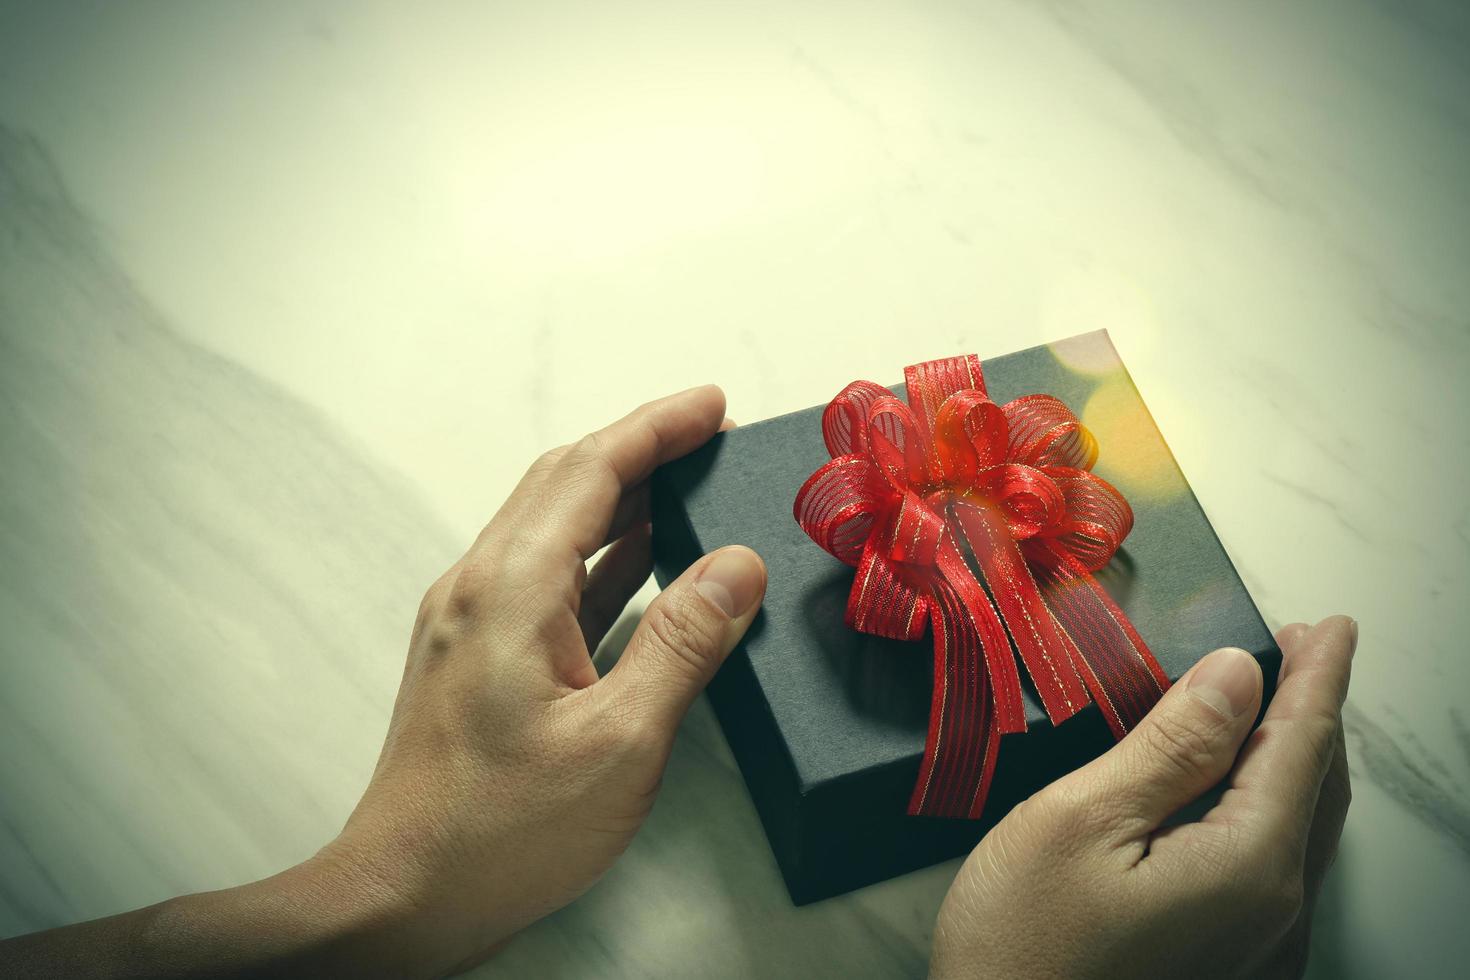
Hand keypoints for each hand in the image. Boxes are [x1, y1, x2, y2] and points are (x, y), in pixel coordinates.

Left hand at [316, 384, 764, 974]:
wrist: (404, 894)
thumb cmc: (499, 831)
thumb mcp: (620, 740)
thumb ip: (683, 642)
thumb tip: (736, 565)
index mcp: (512, 590)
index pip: (592, 471)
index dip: (657, 427)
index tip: (711, 404)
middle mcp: (480, 588)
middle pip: (564, 482)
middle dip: (639, 446)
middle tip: (707, 431)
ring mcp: (471, 620)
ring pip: (551, 524)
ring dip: (619, 494)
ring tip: (687, 483)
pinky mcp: (476, 654)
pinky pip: (545, 574)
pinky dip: (599, 551)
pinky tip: (640, 561)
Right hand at [929, 616, 1354, 979]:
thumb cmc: (1020, 949)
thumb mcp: (1080, 821)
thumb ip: (1169, 746)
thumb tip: (1235, 675)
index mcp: (1247, 866)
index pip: (1302, 744)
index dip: (1320, 675)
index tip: (1336, 626)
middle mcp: (1273, 915)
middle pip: (1316, 787)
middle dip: (1313, 710)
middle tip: (1299, 649)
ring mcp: (1257, 951)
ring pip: (1301, 831)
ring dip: (1294, 759)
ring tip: (1270, 708)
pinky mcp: (1229, 969)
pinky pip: (1276, 870)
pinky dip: (1271, 809)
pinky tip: (1237, 794)